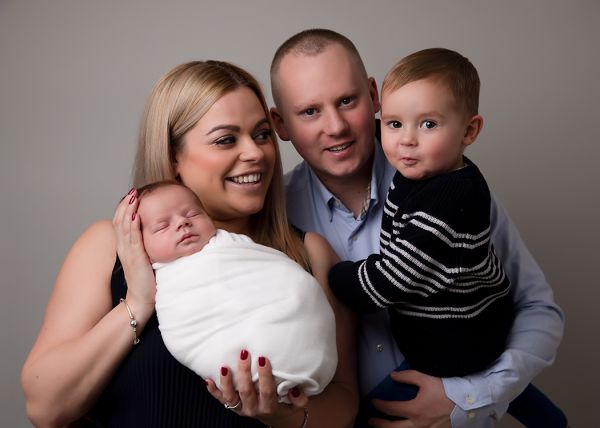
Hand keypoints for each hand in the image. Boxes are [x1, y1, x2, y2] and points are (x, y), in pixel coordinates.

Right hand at [112, 188, 155, 320]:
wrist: (141, 300)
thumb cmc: (146, 280)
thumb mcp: (144, 259)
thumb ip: (144, 247)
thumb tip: (153, 236)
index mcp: (125, 247)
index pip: (121, 223)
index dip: (125, 208)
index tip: (132, 195)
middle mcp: (123, 248)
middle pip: (120, 221)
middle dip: (126, 205)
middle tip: (132, 191)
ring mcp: (128, 254)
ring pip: (124, 227)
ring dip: (128, 211)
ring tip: (133, 197)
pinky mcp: (136, 260)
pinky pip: (133, 240)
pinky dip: (133, 226)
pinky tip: (136, 216)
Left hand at [206, 350, 306, 424]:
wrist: (272, 417)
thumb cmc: (284, 404)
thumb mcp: (296, 404)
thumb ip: (299, 398)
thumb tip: (294, 389)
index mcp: (269, 407)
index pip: (267, 391)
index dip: (264, 376)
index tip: (262, 358)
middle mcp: (253, 408)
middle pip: (246, 391)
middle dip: (244, 372)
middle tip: (244, 353)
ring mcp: (240, 408)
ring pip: (230, 397)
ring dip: (226, 382)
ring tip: (224, 366)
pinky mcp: (231, 406)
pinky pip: (220, 400)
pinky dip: (213, 391)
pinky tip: (207, 379)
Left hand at [369, 370, 453, 427]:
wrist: (469, 402)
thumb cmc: (447, 389)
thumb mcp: (426, 378)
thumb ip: (407, 377)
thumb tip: (392, 376)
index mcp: (416, 410)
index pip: (391, 409)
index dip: (380, 405)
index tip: (374, 401)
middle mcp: (419, 424)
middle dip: (380, 424)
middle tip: (371, 421)